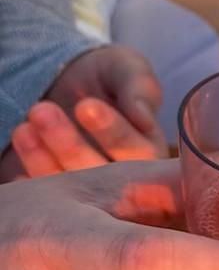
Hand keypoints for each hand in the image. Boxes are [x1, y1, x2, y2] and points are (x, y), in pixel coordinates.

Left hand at [1, 45, 166, 180]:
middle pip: (104, 177)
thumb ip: (139, 86)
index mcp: (150, 151)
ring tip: (23, 129)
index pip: (139, 152)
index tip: (86, 106)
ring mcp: (90, 191)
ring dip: (43, 162)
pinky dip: (30, 186)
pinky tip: (16, 172)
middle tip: (42, 111)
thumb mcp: (126, 68)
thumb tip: (144, 117)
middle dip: (71, 146)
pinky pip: (45, 201)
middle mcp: (126, 179)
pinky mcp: (59, 196)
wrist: (68, 84)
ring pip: (71, 189)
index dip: (113, 132)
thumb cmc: (106, 76)